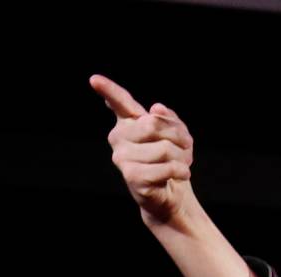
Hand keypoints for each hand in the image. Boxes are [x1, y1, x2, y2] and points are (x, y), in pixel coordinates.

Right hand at [91, 74, 195, 225]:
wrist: (171, 193)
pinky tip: (180, 174)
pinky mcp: (132, 177)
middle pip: (154, 125)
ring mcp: (122, 158)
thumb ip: (168, 118)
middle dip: (179, 137)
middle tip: (186, 148)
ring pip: (164, 148)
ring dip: (183, 157)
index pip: (119, 102)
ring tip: (182, 164)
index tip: (94, 80)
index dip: (108, 90)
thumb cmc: (171, 160)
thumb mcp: (175, 134)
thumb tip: (155, 108)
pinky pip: (166, 168)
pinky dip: (180, 171)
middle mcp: (119, 137)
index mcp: (128, 122)